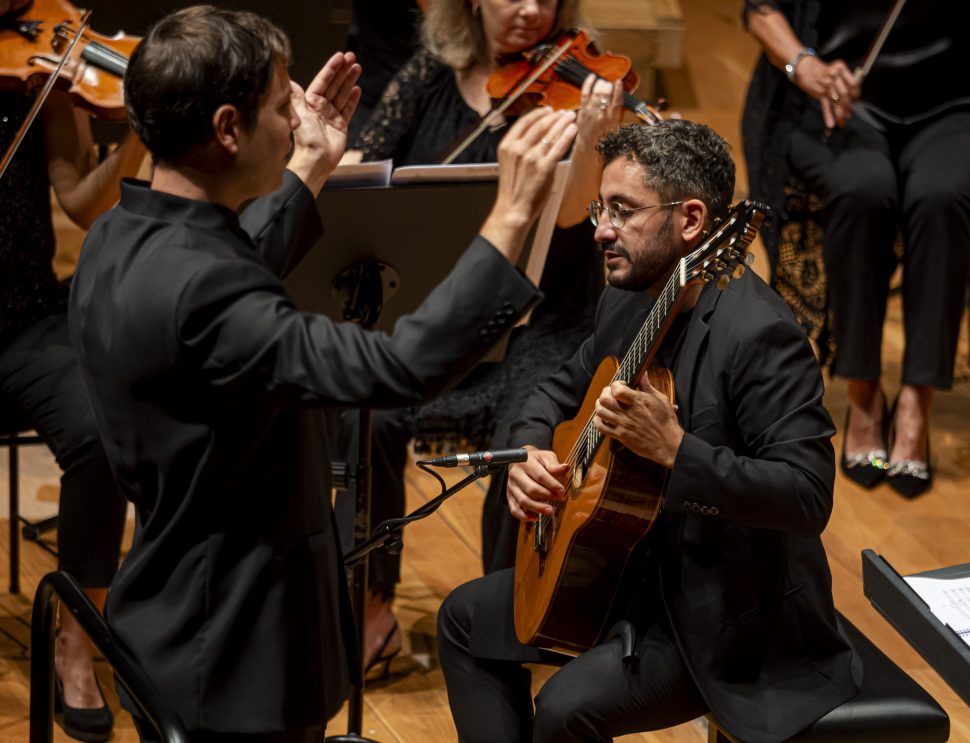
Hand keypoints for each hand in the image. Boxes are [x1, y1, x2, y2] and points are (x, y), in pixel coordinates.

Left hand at [287, 51, 361, 195]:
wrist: (316, 161)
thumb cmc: (306, 141)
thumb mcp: (299, 116)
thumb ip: (296, 98)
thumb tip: (289, 81)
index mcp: (310, 103)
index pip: (323, 81)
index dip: (332, 68)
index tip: (340, 57)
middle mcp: (320, 107)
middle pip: (334, 84)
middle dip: (343, 70)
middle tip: (352, 57)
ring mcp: (331, 116)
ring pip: (342, 94)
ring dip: (350, 80)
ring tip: (357, 68)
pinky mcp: (340, 126)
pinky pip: (348, 109)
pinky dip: (352, 99)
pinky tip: (357, 89)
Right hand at [480, 107, 577, 259]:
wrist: (513, 209)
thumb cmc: (513, 190)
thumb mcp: (509, 163)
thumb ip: (518, 148)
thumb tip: (535, 135)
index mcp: (507, 146)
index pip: (524, 122)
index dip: (538, 113)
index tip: (548, 111)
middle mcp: (518, 149)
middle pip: (539, 125)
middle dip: (554, 116)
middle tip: (563, 112)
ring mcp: (532, 158)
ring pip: (550, 133)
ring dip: (563, 122)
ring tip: (570, 117)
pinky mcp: (545, 167)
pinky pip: (559, 146)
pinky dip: (567, 135)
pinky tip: (573, 129)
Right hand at [507, 445, 569, 521]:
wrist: (521, 461)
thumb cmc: (535, 460)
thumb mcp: (546, 457)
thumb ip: (554, 464)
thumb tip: (564, 468)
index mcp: (525, 463)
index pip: (540, 476)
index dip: (552, 484)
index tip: (561, 490)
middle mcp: (516, 474)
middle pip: (531, 489)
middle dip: (546, 496)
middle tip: (559, 499)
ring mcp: (511, 486)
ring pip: (522, 500)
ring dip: (537, 508)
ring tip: (549, 510)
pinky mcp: (509, 495)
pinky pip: (514, 509)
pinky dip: (523, 516)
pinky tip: (534, 517)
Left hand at [576, 75, 622, 145]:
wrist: (589, 146)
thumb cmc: (604, 135)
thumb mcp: (616, 125)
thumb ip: (617, 110)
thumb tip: (618, 93)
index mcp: (613, 119)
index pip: (617, 101)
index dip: (618, 89)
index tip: (618, 82)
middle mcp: (602, 114)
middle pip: (606, 94)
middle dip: (608, 86)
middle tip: (608, 86)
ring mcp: (591, 112)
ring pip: (596, 92)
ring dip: (600, 84)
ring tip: (602, 84)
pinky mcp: (583, 110)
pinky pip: (585, 93)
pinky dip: (588, 83)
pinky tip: (592, 76)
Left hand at [593, 380, 682, 467]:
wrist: (667, 444)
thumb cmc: (666, 422)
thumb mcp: (660, 399)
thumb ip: (648, 386)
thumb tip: (642, 373)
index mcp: (638, 401)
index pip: (617, 389)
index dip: (616, 384)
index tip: (622, 385)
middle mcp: (628, 412)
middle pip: (604, 399)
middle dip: (605, 393)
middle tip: (611, 394)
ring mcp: (622, 425)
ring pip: (600, 411)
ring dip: (600, 405)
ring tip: (605, 404)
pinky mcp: (620, 436)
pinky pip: (601, 427)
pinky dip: (598, 420)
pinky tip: (603, 417)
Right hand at [792, 55, 858, 128]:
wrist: (803, 67)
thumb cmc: (821, 70)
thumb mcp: (834, 70)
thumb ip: (843, 80)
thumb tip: (851, 96)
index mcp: (841, 68)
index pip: (853, 83)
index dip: (856, 94)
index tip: (856, 101)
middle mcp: (835, 75)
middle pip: (845, 94)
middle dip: (847, 106)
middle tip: (849, 114)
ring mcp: (827, 84)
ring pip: (836, 101)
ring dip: (839, 113)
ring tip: (842, 121)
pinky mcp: (819, 92)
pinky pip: (825, 105)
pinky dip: (828, 115)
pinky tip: (831, 123)